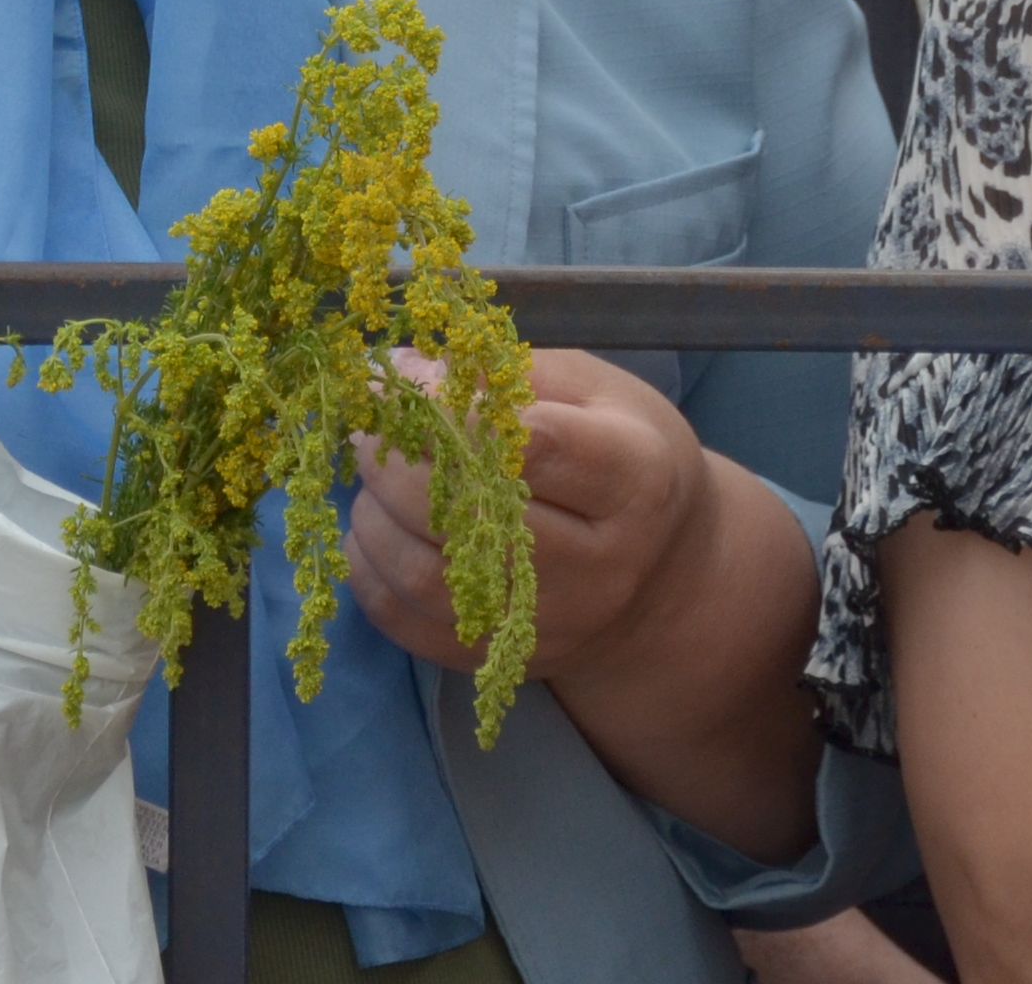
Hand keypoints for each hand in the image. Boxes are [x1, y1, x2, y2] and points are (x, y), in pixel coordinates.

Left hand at [346, 345, 715, 691]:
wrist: (662, 577)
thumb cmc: (624, 458)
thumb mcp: (595, 392)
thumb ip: (504, 374)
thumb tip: (404, 371)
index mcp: (636, 481)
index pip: (529, 446)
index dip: (448, 411)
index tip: (397, 386)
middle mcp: (601, 566)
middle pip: (469, 516)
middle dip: (396, 464)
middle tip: (369, 431)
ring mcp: (554, 625)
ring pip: (428, 578)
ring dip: (376, 519)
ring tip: (371, 481)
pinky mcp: (507, 659)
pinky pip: (413, 625)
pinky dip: (373, 572)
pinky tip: (376, 530)